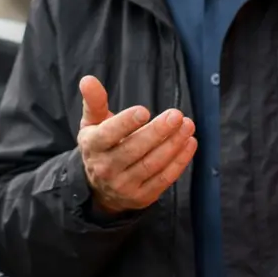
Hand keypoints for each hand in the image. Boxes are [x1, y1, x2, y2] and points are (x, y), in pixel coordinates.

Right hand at [76, 75, 195, 215]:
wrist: (100, 188)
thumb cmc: (101, 145)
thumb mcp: (92, 123)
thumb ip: (94, 101)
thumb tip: (87, 79)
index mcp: (92, 146)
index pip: (107, 135)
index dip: (125, 123)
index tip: (144, 111)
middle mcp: (106, 168)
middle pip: (134, 149)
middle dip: (157, 132)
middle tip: (176, 115)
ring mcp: (124, 185)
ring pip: (152, 165)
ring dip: (173, 145)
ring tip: (187, 126)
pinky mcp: (142, 197)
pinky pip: (164, 179)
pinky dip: (179, 161)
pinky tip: (189, 143)